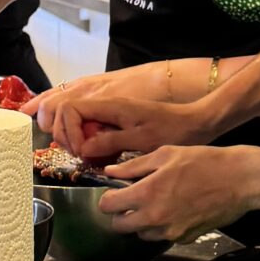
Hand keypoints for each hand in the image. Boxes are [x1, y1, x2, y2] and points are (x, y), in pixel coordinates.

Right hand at [35, 69, 218, 159]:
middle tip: (78, 155)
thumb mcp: (141, 140)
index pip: (69, 108)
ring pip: (76, 119)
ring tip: (85, 156)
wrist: (195, 123)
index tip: (78, 150)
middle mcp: (107, 104)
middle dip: (64, 134)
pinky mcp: (115, 120)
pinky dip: (87, 140)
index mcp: (111, 105)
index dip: (66, 129)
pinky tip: (96, 155)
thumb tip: (82, 149)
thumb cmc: (172, 131)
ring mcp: (110, 111)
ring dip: (74, 138)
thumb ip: (109, 142)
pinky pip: (91, 126)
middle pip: (66, 111)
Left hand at [95, 144, 259, 240]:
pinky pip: (165, 236)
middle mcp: (155, 218)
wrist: (241, 180)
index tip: (114, 193)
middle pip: (120, 227)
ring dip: (142, 222)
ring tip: (156, 202)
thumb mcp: (166, 154)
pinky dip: (164, 226)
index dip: (108, 199)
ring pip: (142, 234)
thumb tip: (111, 172)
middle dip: (121, 214)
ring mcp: (171, 231)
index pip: (108, 207)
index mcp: (146, 194)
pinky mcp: (186, 238)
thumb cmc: (205, 161)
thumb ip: (134, 166)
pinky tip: (175, 209)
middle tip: (131, 200)